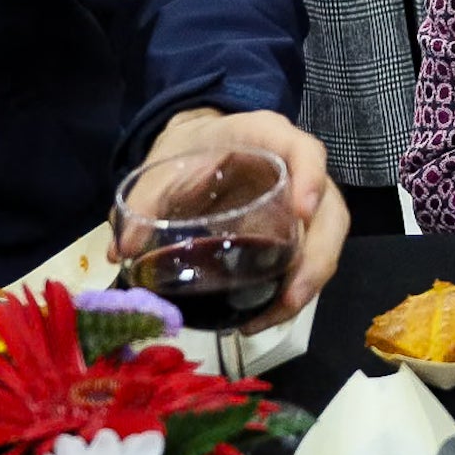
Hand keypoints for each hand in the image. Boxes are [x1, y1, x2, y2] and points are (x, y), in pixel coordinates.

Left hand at [145, 107, 346, 322]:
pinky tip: (262, 315)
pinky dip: (292, 292)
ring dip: (307, 283)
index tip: (302, 211)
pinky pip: (308, 261)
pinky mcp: (295, 232)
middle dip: (317, 256)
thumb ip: (145, 200)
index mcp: (270, 138)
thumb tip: (123, 251)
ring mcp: (303, 204)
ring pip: (326, 243)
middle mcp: (299, 171)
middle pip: (331, 212)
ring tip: (272, 315)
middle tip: (292, 294)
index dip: (311, 179)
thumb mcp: (165, 164)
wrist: (198, 148)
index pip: (306, 151)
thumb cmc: (190, 148)